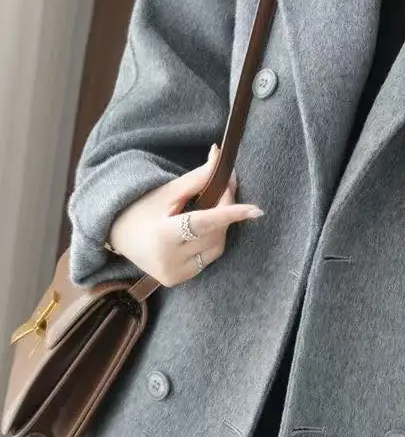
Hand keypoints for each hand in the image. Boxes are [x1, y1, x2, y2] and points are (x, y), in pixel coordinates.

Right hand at [107, 143, 263, 285]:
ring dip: (220, 228)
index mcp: (162, 235)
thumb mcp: (167, 191)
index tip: (256, 210)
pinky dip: (209, 243)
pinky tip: (200, 232)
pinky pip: (206, 259)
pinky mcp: (177, 280)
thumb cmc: (141, 208)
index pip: (203, 223)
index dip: (230, 214)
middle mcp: (168, 259)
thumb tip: (219, 156)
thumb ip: (197, 178)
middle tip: (226, 189)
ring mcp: (173, 274)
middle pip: (214, 234)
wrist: (116, 234)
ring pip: (215, 248)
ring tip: (211, 209)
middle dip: (225, 211)